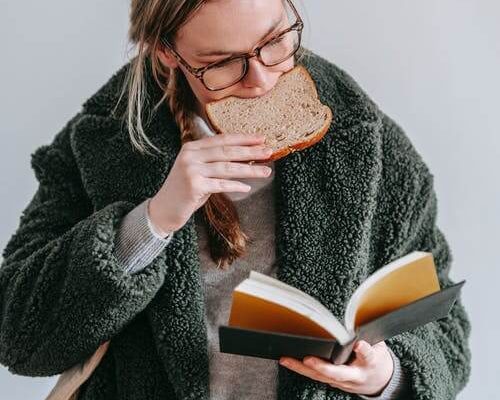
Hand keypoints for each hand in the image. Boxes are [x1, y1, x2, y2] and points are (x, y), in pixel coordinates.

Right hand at [148, 132, 272, 232]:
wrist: (163, 210)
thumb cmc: (185, 191)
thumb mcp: (199, 171)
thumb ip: (216, 162)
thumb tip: (246, 157)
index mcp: (192, 147)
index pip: (222, 139)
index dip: (243, 138)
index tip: (261, 138)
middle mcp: (190, 155)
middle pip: (227, 151)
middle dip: (250, 151)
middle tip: (269, 151)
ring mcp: (191, 170)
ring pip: (227, 168)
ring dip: (250, 170)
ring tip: (266, 171)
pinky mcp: (194, 186)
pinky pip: (221, 185)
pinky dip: (235, 186)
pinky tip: (247, 188)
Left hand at [279, 340, 393, 396]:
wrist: (377, 382)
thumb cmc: (376, 361)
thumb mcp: (379, 347)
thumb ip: (370, 337)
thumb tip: (358, 322)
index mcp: (370, 364)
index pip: (368, 357)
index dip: (364, 351)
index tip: (360, 345)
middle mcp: (354, 376)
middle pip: (337, 373)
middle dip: (322, 367)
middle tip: (309, 360)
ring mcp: (341, 382)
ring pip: (320, 376)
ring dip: (302, 369)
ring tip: (287, 359)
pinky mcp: (331, 382)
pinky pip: (315, 376)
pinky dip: (301, 369)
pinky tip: (288, 362)